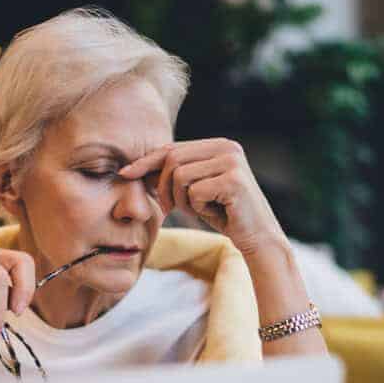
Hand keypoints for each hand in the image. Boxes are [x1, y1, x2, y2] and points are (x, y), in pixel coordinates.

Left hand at [118, 138, 285, 255]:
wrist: (258, 238)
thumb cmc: (225, 214)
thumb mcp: (196, 190)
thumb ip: (176, 175)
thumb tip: (137, 168)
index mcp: (218, 145)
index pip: (173, 148)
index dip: (146, 161)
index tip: (125, 174)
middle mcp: (227, 147)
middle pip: (173, 159)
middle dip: (163, 187)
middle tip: (168, 209)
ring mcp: (232, 162)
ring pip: (180, 176)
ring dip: (182, 200)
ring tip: (199, 210)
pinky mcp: (233, 180)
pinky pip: (194, 193)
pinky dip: (197, 208)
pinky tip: (215, 213)